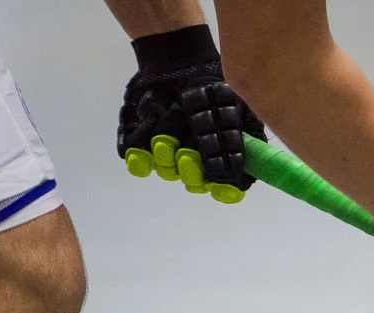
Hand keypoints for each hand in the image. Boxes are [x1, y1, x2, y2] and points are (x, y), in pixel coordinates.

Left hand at [118, 24, 264, 202]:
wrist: (175, 60)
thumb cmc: (208, 83)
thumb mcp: (233, 106)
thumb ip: (236, 141)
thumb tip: (233, 175)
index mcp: (222, 156)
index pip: (226, 188)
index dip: (223, 191)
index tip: (217, 186)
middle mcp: (197, 160)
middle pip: (193, 182)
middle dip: (190, 167)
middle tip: (187, 153)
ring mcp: (169, 154)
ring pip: (165, 167)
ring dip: (168, 138)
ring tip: (170, 112)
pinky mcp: (141, 144)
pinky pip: (137, 158)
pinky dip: (141, 141)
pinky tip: (149, 120)